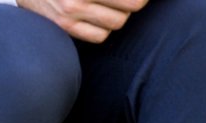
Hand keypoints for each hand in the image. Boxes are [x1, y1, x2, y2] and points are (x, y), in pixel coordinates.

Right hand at [17, 0, 147, 42]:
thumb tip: (141, 0)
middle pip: (132, 5)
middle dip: (134, 1)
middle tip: (127, 0)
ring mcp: (71, 12)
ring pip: (118, 22)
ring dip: (119, 14)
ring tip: (110, 6)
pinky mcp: (64, 27)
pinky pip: (100, 36)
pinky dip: (104, 29)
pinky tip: (98, 18)